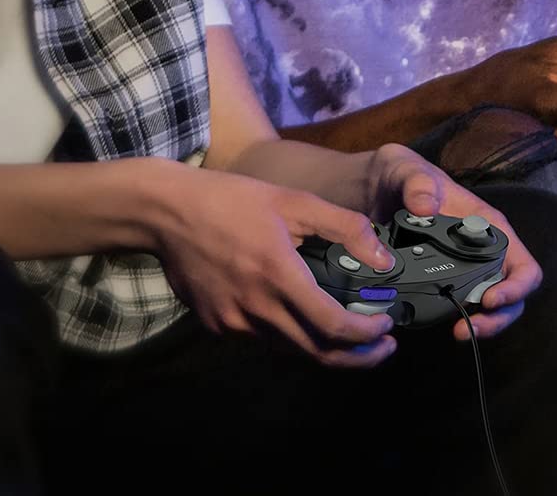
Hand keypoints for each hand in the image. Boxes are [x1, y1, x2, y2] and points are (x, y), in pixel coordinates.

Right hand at [153, 167, 400, 367]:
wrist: (168, 213)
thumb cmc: (235, 199)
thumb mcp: (296, 200)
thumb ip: (345, 227)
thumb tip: (383, 258)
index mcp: (279, 275)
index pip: (331, 326)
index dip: (365, 335)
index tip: (387, 327)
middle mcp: (255, 308)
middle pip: (315, 352)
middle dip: (356, 357)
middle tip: (384, 348)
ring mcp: (231, 322)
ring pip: (288, 348)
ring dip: (324, 348)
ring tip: (352, 333)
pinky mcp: (215, 325)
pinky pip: (262, 337)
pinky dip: (290, 334)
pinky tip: (304, 316)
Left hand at [366, 145, 542, 341]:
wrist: (373, 190)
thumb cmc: (401, 174)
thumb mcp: (407, 171)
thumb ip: (417, 183)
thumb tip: (425, 207)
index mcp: (486, 224)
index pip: (521, 262)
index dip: (515, 286)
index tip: (491, 299)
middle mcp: (482, 250)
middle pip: (510, 292)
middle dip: (498, 317)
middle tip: (468, 327)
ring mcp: (464, 269)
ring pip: (490, 306)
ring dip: (481, 324)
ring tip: (458, 332)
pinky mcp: (442, 282)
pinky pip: (459, 306)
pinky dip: (456, 319)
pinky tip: (438, 325)